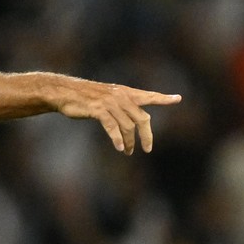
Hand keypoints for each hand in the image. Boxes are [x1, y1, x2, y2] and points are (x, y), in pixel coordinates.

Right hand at [57, 80, 181, 154]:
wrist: (65, 92)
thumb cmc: (85, 97)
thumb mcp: (107, 98)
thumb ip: (121, 107)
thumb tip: (132, 123)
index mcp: (125, 93)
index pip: (148, 96)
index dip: (163, 98)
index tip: (178, 99)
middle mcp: (121, 96)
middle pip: (142, 118)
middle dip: (146, 136)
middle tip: (147, 149)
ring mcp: (110, 103)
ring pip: (128, 126)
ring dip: (129, 142)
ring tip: (127, 151)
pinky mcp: (99, 110)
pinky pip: (112, 127)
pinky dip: (117, 138)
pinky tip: (118, 148)